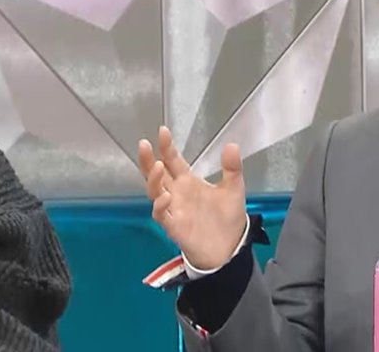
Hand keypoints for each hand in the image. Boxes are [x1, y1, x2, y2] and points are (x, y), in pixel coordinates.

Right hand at [138, 126, 247, 269]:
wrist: (230, 246)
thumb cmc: (227, 216)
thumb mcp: (233, 188)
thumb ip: (232, 168)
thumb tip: (232, 145)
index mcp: (188, 182)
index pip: (173, 161)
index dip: (166, 147)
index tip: (163, 131)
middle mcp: (177, 193)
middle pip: (156, 174)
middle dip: (148, 160)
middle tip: (145, 144)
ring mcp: (174, 210)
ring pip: (154, 192)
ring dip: (154, 180)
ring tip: (158, 166)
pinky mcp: (175, 227)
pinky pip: (162, 216)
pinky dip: (161, 206)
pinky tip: (166, 197)